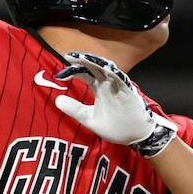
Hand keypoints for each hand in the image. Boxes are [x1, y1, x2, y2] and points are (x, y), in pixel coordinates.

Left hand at [54, 52, 176, 157]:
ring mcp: (119, 87)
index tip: (60, 75)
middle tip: (69, 56)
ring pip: (107, 69)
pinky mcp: (129, 92)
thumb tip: (57, 100)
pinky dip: (114, 73)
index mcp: (99, 88)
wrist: (135, 137)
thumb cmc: (115, 126)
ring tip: (83, 57)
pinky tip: (105, 67)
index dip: (73, 72)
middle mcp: (108, 84)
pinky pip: (122, 79)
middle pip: (94, 67)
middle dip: (82, 60)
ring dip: (96, 62)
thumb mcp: (89, 119)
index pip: (85, 74)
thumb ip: (75, 110)